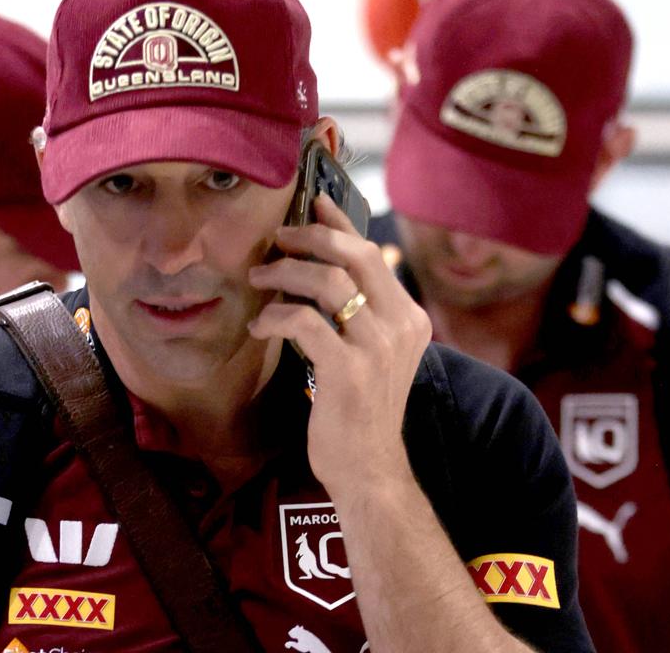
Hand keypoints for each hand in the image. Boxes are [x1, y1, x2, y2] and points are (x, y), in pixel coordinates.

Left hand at [247, 194, 431, 491]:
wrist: (370, 468)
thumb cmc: (361, 409)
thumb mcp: (374, 353)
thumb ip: (361, 313)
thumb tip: (324, 266)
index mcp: (410, 317)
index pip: (372, 254)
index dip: (339, 223)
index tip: (312, 202)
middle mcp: (401, 326)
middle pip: (353, 256)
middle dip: (309, 238)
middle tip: (277, 240)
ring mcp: (377, 348)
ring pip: (326, 282)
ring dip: (284, 273)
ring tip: (259, 279)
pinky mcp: (348, 370)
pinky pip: (303, 321)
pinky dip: (275, 316)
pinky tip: (260, 324)